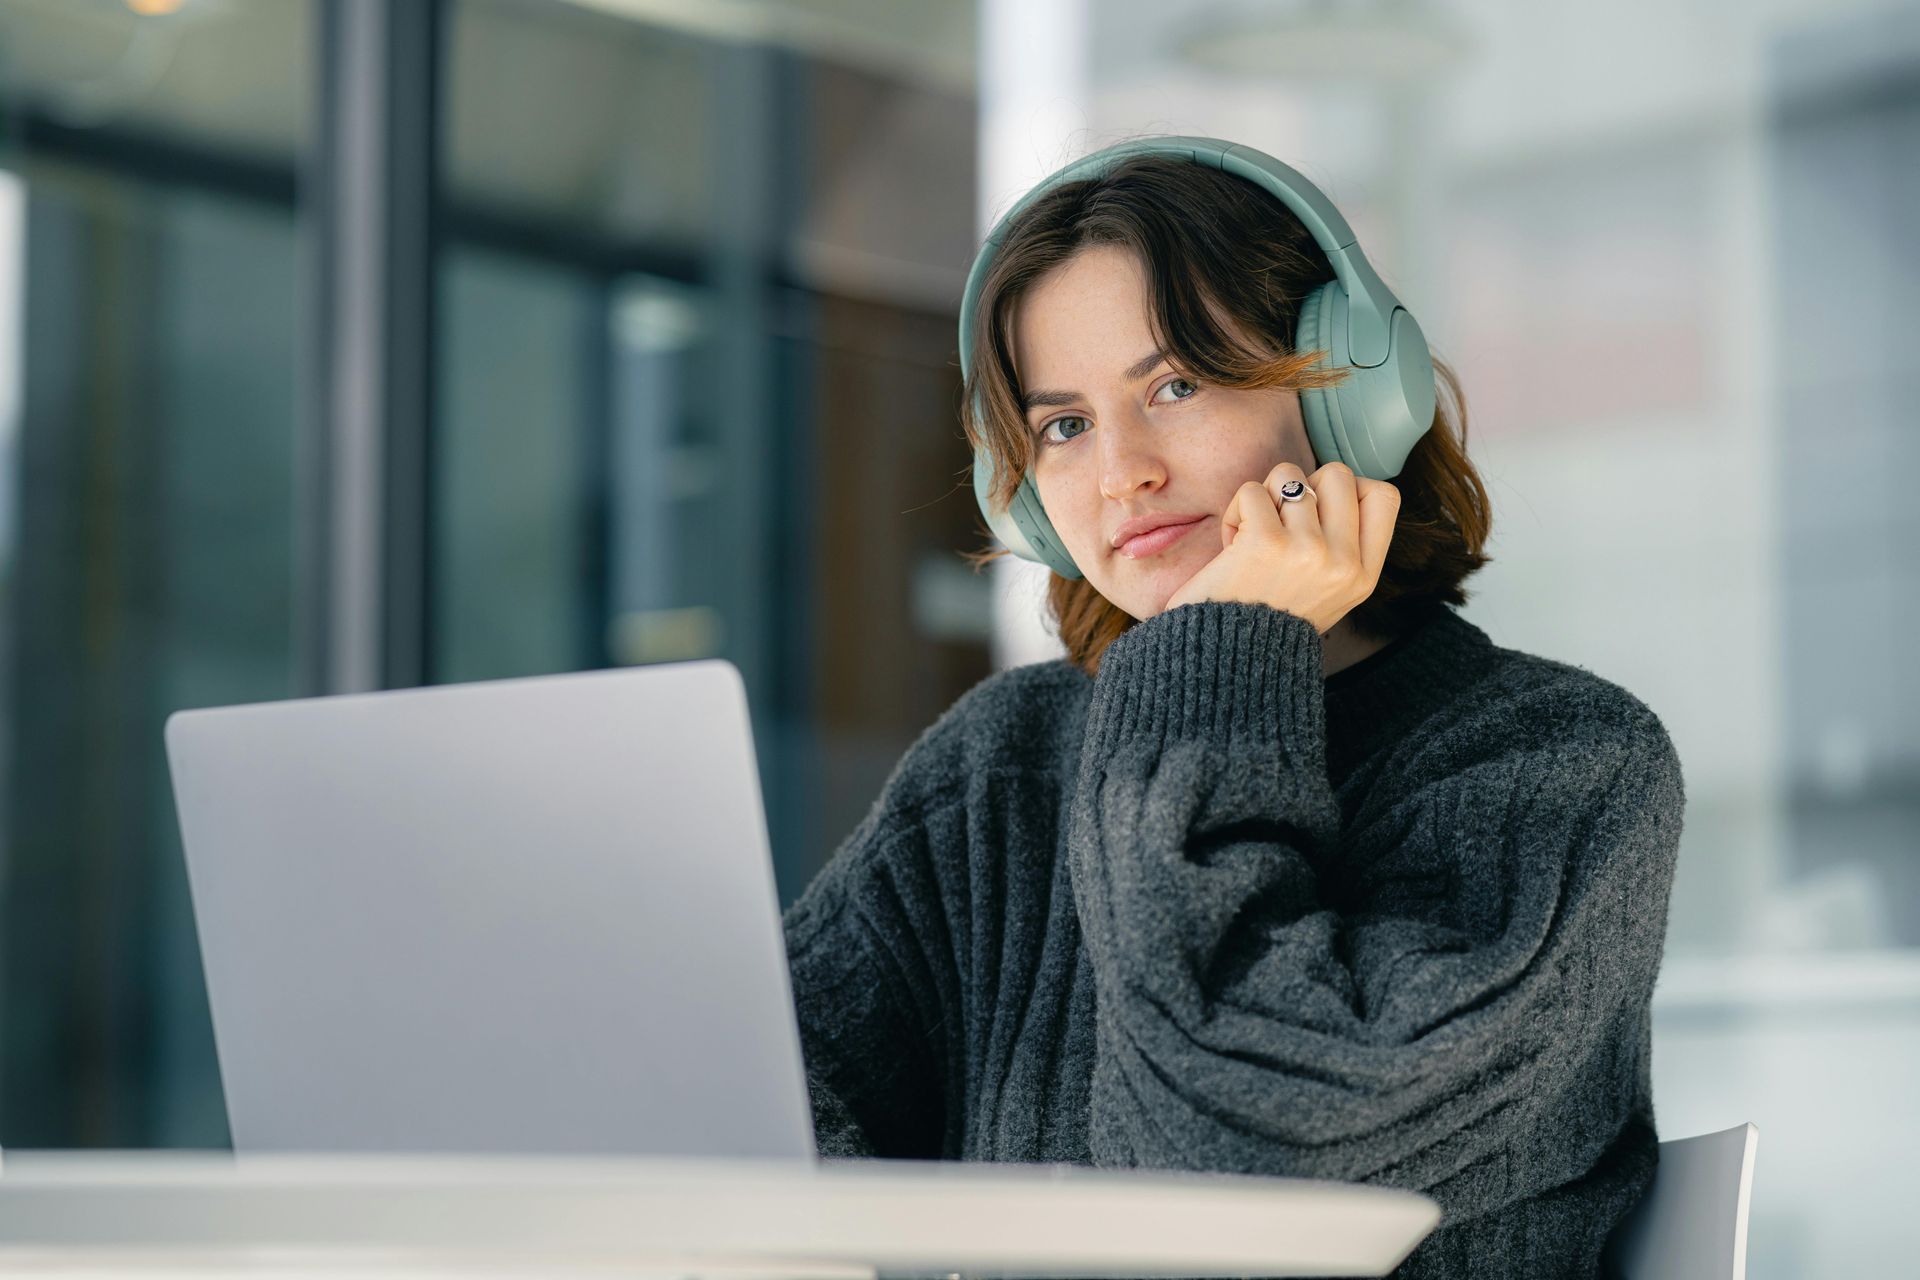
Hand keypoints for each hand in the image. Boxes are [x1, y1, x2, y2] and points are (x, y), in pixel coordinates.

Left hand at [1162, 460, 1400, 634]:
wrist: (1227, 659)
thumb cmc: (1268, 619)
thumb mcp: (1328, 594)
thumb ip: (1342, 547)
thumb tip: (1332, 487)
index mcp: (1363, 576)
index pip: (1384, 497)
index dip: (1350, 489)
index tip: (1320, 510)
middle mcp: (1343, 563)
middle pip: (1337, 475)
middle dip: (1302, 485)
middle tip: (1281, 521)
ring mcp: (1308, 551)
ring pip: (1290, 476)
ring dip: (1264, 498)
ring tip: (1253, 535)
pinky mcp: (1266, 543)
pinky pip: (1252, 491)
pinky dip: (1236, 511)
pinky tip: (1233, 543)